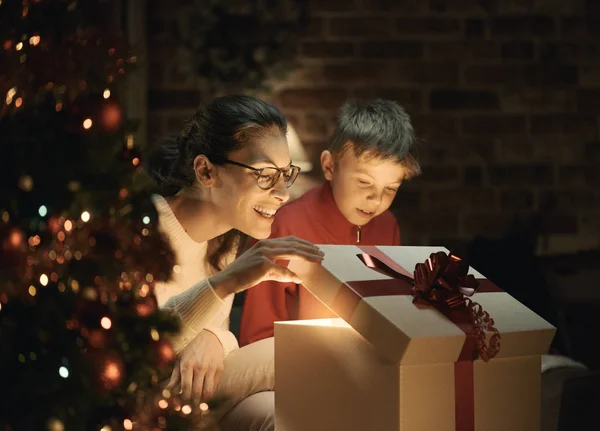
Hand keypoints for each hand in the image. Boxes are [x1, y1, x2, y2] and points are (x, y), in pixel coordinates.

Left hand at [166, 330, 223, 400]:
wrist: (210, 337)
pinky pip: (215, 387)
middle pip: (196, 392)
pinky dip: (210, 394)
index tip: (182, 405)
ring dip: (202, 401)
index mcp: (187, 365)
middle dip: (193, 403)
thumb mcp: (180, 359)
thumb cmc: (192, 349)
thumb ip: (174, 376)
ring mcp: (211, 368)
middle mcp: (199, 367)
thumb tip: (167, 391)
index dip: (183, 400)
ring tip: (198, 404)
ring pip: (207, 392)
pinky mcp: (220, 369)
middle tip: (190, 409)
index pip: (185, 388)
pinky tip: (205, 395)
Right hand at [209, 236, 323, 297]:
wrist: (228, 280)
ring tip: (318, 260)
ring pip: (291, 252)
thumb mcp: (263, 270)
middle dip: (310, 249)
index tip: (315, 249)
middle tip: (322, 254)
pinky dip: (291, 274)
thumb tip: (294, 277)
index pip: (290, 240)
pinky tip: (299, 279)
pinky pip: (281, 270)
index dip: (304, 244)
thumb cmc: (244, 275)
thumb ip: (278, 271)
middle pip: (294, 244)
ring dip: (307, 256)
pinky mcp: (262, 264)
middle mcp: (266, 245)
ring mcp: (264, 253)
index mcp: (266, 244)